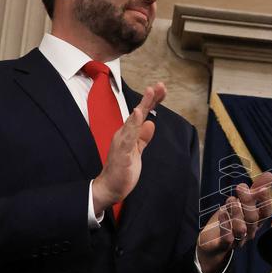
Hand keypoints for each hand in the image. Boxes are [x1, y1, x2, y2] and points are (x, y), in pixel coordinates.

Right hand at [92, 82, 165, 213]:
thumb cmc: (123, 170)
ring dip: (142, 106)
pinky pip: (129, 137)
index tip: (161, 89)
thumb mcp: (137, 151)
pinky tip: (139, 114)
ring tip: (149, 92)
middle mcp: (124, 134)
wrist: (110, 187)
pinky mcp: (122, 152)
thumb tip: (151, 124)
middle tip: (159, 84)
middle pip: (138, 112)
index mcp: (129, 133)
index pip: (142, 114)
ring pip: (133, 120)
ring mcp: (122, 142)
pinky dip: (134, 125)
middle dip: (149, 98)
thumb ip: (143, 138)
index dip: (152, 101)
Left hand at [196, 170, 271, 272]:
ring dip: (237, 214)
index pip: (265, 213)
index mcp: (255, 222)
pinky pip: (226, 239)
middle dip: (248, 202)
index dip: (265, 202)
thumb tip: (270, 175)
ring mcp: (236, 240)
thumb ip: (255, 191)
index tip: (261, 188)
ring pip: (241, 230)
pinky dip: (225, 226)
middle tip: (240, 187)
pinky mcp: (222, 245)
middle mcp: (248, 232)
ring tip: (230, 199)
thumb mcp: (242, 204)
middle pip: (253, 219)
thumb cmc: (230, 220)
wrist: (211, 243)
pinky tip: (221, 212)